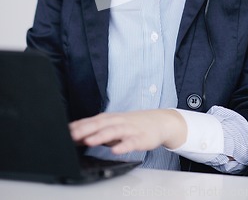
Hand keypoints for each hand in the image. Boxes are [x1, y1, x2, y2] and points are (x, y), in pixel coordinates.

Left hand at [69, 109, 186, 153]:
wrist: (159, 122)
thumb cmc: (134, 124)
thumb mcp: (114, 126)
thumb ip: (97, 131)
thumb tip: (76, 137)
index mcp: (111, 118)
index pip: (92, 120)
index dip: (79, 125)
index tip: (64, 130)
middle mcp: (118, 121)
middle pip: (100, 124)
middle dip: (85, 129)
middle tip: (71, 135)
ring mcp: (130, 129)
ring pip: (114, 131)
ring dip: (101, 136)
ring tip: (89, 141)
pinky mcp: (140, 138)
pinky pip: (131, 142)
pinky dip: (123, 146)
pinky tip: (116, 151)